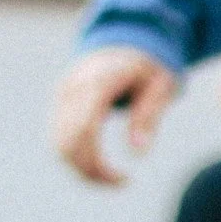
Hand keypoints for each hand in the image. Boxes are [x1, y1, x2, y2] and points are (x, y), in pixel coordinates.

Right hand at [52, 46, 181, 184]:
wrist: (125, 39)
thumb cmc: (148, 65)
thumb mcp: (161, 86)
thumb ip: (148, 116)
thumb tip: (137, 154)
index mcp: (98, 82)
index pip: (85, 131)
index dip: (100, 163)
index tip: (125, 181)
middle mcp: (73, 89)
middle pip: (68, 143)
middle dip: (91, 172)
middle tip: (122, 182)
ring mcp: (62, 96)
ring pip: (59, 145)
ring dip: (82, 169)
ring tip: (112, 177)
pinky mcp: (60, 104)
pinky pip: (59, 139)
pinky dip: (76, 158)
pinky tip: (100, 165)